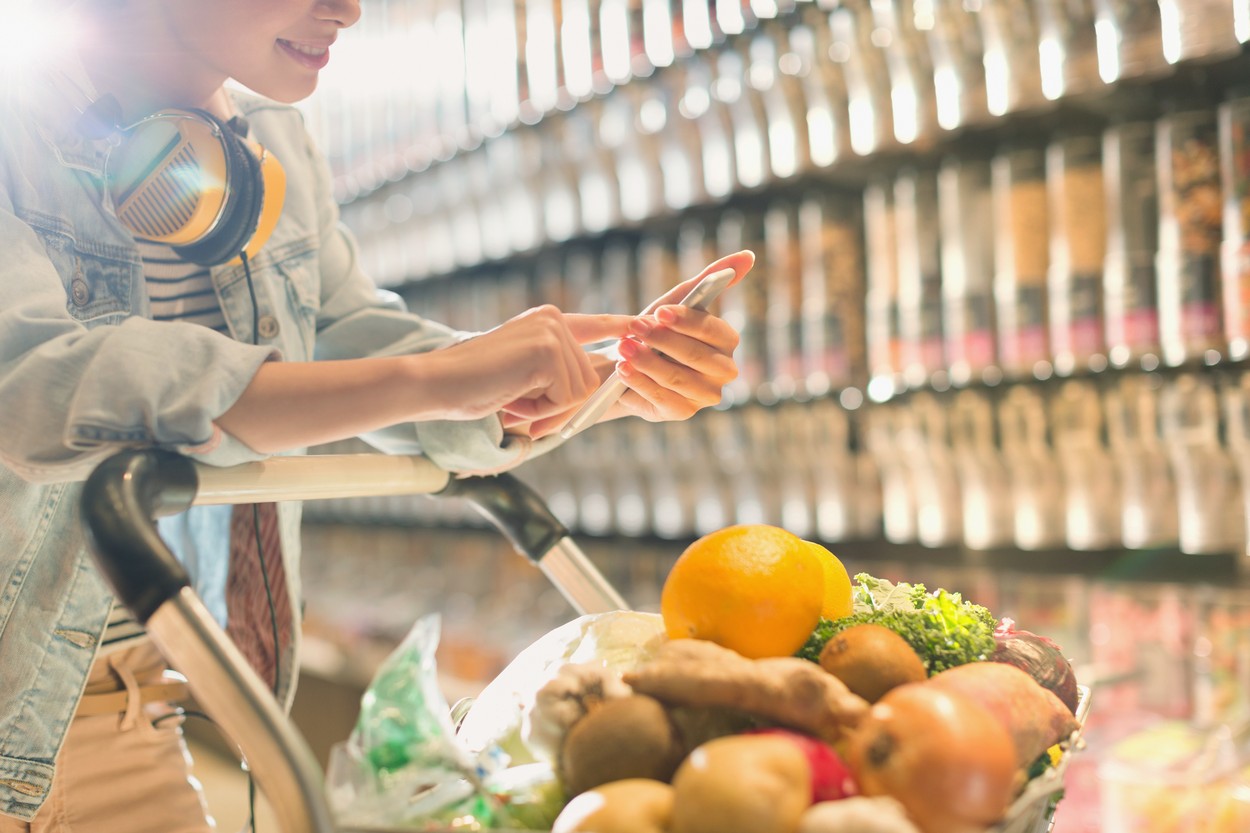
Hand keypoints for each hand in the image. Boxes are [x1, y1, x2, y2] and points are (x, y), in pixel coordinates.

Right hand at [426, 305, 631, 424]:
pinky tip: (510, 397)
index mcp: (546, 320)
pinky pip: (566, 399)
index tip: (645, 324)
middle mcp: (553, 319)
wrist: (435, 383)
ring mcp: (551, 333)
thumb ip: (556, 372)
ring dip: (546, 408)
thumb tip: (601, 380)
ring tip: (510, 396)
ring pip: (580, 391)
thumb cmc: (471, 385)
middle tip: (516, 400)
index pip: (596, 324)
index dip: (622, 327)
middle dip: (558, 403)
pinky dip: (538, 410)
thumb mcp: (523, 375)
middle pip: (590, 377)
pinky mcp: (547, 352)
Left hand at [611, 250, 751, 423]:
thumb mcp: (678, 302)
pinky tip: (623, 370)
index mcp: (728, 341)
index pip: (712, 331)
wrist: (627, 360)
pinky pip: (662, 399)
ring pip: (677, 378)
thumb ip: (711, 279)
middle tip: (634, 328)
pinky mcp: (682, 413)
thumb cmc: (658, 329)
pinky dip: (640, 382)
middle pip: (695, 357)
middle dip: (662, 340)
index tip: (659, 311)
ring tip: (623, 348)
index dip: (686, 321)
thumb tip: (749, 256)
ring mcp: (705, 396)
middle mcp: (724, 371)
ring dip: (647, 361)